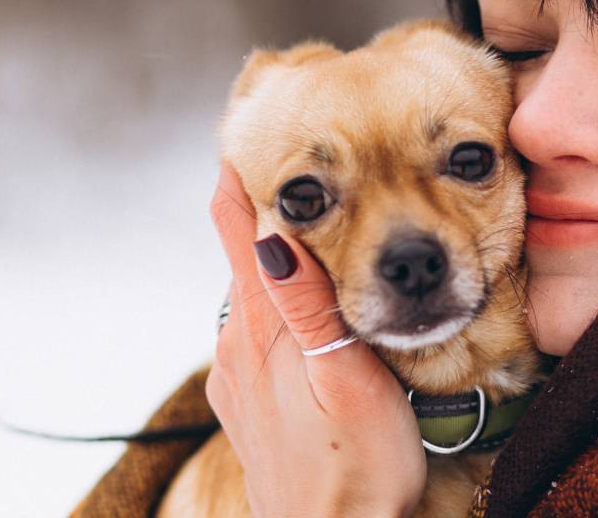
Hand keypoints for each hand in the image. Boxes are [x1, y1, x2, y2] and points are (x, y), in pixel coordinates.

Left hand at [205, 162, 425, 517]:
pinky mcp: (248, 398)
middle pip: (245, 252)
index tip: (252, 131)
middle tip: (307, 164)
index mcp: (264, 329)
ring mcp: (239, 375)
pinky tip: (309, 302)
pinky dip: (278, 296)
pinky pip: (257, 327)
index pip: (239, 230)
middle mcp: (240, 345)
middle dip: (267, 206)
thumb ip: (308, 307)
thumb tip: (276, 231)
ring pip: (253, 290)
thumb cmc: (358, 466)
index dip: (240, 176)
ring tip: (314, 221)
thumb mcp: (347, 379)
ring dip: (276, 252)